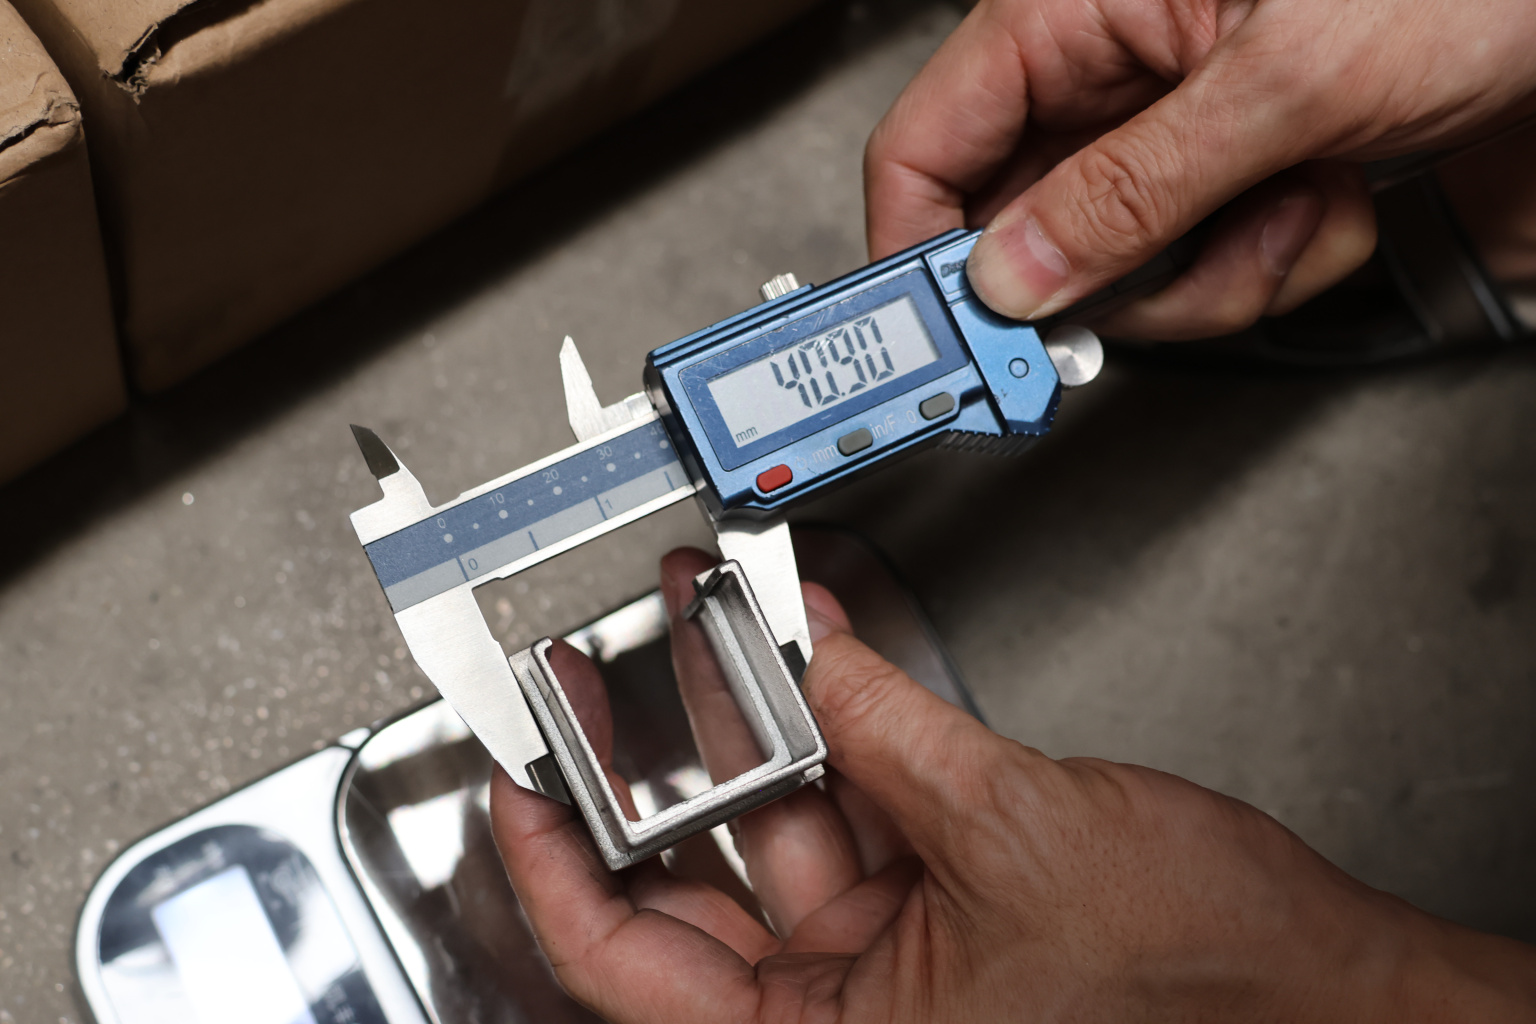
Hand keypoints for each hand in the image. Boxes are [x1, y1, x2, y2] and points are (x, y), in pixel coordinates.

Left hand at [491, 548, 1535, 1020]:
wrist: (1323, 984)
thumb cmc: (1201, 983)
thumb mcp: (1016, 831)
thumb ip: (895, 729)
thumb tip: (815, 648)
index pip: (628, 967)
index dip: (555, 870)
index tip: (519, 785)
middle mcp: (849, 1011)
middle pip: (700, 882)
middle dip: (662, 759)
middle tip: (616, 670)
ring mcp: (893, 953)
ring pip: (781, 826)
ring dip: (754, 719)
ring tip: (711, 624)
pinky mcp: (943, 897)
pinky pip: (859, 803)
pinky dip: (840, 724)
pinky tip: (815, 645)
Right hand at [865, 0, 1535, 338]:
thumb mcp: (1282, 79)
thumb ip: (1131, 189)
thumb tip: (1014, 275)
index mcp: (1076, 11)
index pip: (927, 146)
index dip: (920, 250)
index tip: (946, 340)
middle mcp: (1112, 74)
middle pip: (1027, 228)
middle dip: (1111, 278)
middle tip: (1147, 295)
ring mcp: (1174, 134)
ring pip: (1126, 270)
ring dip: (1220, 268)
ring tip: (1300, 197)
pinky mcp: (1232, 179)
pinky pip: (1208, 270)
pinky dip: (1279, 258)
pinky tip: (1333, 193)